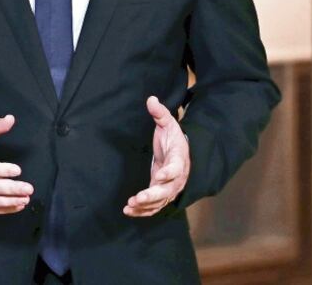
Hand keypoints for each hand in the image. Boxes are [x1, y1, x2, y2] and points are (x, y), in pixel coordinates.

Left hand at [124, 96, 190, 216]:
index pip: (176, 168)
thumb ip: (160, 114)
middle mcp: (176, 178)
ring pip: (160, 202)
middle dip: (153, 195)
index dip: (169, 173)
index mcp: (179, 160)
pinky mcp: (161, 195)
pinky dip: (143, 211)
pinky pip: (154, 207)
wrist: (183, 156)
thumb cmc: (174, 140)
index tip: (159, 175)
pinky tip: (128, 211)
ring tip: (130, 205)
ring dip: (145, 206)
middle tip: (138, 197)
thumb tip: (151, 99)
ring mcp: (170, 189)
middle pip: (167, 190)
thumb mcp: (169, 124)